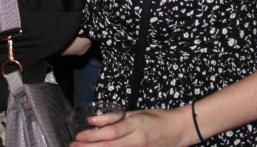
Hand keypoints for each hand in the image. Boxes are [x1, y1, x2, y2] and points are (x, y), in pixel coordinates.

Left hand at [70, 107, 194, 146]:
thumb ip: (114, 117)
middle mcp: (136, 140)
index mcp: (135, 125)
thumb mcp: (136, 112)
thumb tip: (92, 120)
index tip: (78, 137)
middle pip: (109, 146)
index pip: (110, 132)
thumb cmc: (157, 118)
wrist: (178, 130)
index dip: (93, 136)